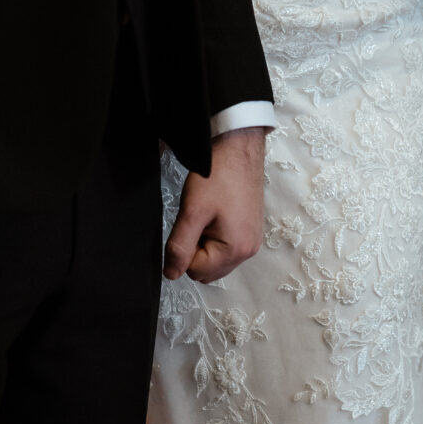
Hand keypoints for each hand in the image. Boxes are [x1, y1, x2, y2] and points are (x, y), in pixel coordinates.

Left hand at [163, 128, 265, 283]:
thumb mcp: (192, 212)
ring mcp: (252, 241)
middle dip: (196, 249)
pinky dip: (215, 236)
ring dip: (204, 242)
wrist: (238, 149)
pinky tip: (216, 213)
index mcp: (236, 250)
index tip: (191, 222)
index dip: (184, 249)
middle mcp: (248, 251)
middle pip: (207, 269)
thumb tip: (170, 274)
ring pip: (215, 259)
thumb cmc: (217, 177)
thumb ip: (179, 247)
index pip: (195, 271)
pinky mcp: (250, 231)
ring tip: (208, 215)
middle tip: (199, 219)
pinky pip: (226, 247)